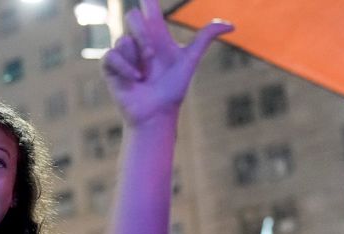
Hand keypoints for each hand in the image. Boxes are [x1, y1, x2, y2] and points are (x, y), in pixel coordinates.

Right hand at [102, 0, 230, 126]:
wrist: (157, 113)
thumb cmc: (173, 89)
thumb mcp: (190, 60)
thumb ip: (206, 37)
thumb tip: (233, 25)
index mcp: (156, 35)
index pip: (147, 6)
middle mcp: (138, 41)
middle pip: (131, 16)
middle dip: (142, 33)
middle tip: (151, 54)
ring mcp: (123, 54)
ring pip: (123, 39)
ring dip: (137, 58)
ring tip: (144, 75)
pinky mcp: (110, 67)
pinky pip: (111, 55)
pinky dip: (125, 67)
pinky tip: (135, 79)